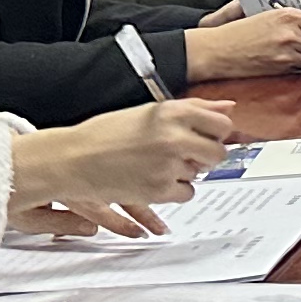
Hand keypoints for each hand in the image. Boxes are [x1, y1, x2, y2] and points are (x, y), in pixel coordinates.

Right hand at [8, 99, 230, 237]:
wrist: (72, 159)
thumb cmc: (105, 134)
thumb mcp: (150, 112)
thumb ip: (193, 109)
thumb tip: (228, 108)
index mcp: (172, 111)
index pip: (222, 123)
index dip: (216, 132)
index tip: (207, 136)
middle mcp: (174, 136)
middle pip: (218, 152)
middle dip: (206, 155)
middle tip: (185, 155)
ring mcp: (168, 164)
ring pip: (201, 174)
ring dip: (186, 172)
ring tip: (156, 164)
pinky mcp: (160, 189)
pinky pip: (187, 193)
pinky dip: (175, 190)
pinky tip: (154, 180)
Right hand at [182, 5, 300, 82]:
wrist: (218, 50)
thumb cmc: (238, 33)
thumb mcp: (268, 17)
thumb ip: (293, 22)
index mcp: (289, 15)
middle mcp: (291, 33)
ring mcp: (286, 52)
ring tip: (291, 56)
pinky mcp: (280, 67)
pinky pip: (299, 70)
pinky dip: (297, 69)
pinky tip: (283, 63)